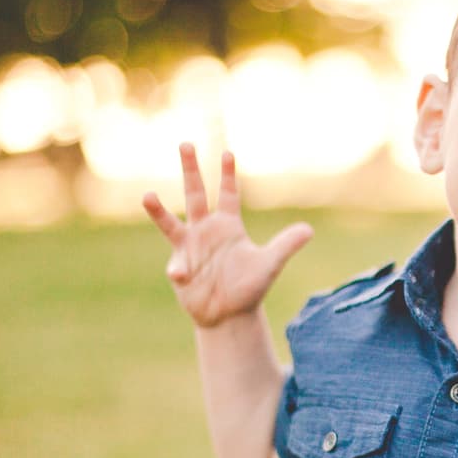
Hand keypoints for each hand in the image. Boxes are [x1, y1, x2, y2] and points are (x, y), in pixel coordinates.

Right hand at [142, 143, 312, 327]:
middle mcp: (206, 230)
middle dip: (191, 170)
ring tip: (147, 196)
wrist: (230, 314)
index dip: (227, 175)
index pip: (227, 194)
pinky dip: (179, 268)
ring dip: (158, 211)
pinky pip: (177, 264)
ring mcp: (189, 247)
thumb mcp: (270, 264)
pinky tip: (183, 275)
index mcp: (228, 225)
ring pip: (171, 223)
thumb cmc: (249, 287)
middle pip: (195, 194)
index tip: (227, 152)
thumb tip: (309, 229)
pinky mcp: (179, 267)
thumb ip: (286, 245)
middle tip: (186, 143)